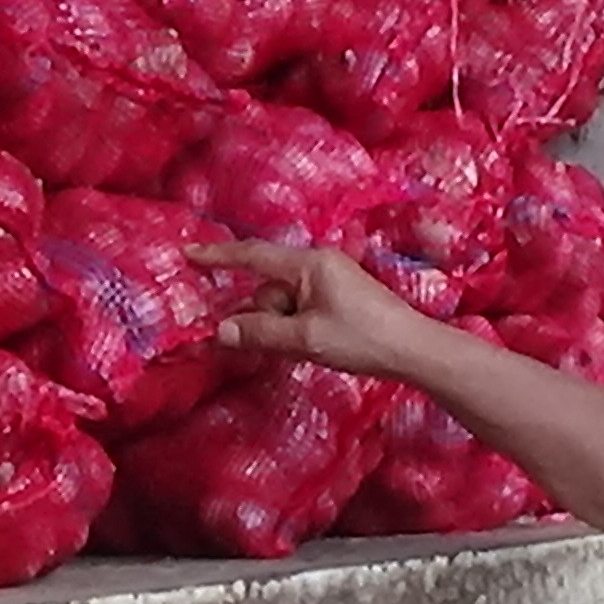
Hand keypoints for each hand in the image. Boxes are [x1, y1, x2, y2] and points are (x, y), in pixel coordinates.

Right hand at [190, 239, 444, 379]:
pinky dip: (295, 329)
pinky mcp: (338, 299)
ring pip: (283, 304)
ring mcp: (329, 281)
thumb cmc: (363, 338)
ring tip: (307, 349)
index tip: (189, 254)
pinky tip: (310, 347)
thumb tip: (220, 332)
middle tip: (282, 344)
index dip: (219, 256)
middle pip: (268, 289)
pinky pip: (300, 310)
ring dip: (282, 329)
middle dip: (263, 317)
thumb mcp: (307, 338)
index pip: (253, 255)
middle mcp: (317, 265)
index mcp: (309, 264)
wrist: (414, 349)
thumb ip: (261, 333)